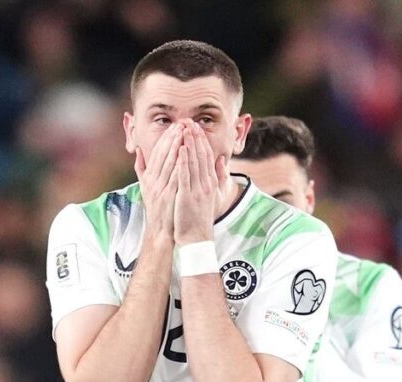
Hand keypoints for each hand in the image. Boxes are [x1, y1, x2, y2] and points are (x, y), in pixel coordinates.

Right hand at [135, 123, 181, 243]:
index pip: (157, 153)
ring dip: (177, 146)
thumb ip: (141, 168)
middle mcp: (153, 182)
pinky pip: (176, 176)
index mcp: (149, 178)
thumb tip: (138, 149)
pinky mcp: (170, 196)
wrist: (161, 231)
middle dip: (172, 138)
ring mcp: (161, 189)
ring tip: (185, 133)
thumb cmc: (157, 208)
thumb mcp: (145, 187)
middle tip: (182, 124)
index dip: (166, 138)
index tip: (175, 126)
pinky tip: (186, 153)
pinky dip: (180, 164)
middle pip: (163, 155)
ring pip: (169, 163)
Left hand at [173, 121, 225, 244]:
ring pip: (194, 162)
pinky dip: (184, 161)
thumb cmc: (200, 218)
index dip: (201, 140)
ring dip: (189, 143)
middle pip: (201, 155)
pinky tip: (181, 148)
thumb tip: (220, 160)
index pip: (206, 156)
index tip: (195, 126)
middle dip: (195, 136)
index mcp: (209, 182)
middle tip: (188, 120)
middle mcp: (205, 184)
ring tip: (184, 128)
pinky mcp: (187, 197)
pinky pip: (186, 176)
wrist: (196, 239)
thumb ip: (216, 177)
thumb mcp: (211, 196)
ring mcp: (197, 190)